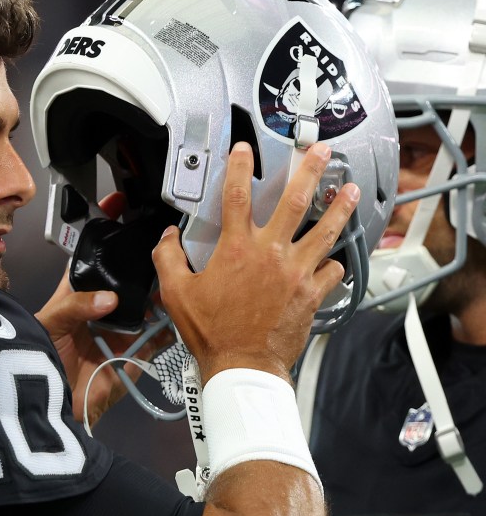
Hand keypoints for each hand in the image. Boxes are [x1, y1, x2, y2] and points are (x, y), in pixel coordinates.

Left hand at [36, 195, 165, 426]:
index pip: (93, 258)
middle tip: (165, 243)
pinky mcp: (134, 356)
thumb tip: (109, 298)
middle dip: (143, 266)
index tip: (121, 207)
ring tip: (180, 271)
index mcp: (76, 295)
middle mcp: (101, 310)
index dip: (106, 234)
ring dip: (162, 294)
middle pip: (127, 281)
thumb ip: (76, 306)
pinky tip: (185, 311)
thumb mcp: (50, 323)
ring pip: (147, 306)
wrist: (45, 407)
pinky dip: (172, 329)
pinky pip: (159, 340)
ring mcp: (120, 332)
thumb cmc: (38, 358)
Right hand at [151, 141, 359, 383]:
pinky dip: (334, 263)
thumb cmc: (212, 332)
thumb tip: (167, 238)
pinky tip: (335, 258)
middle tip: (322, 151)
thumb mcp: (176, 293)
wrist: (242, 365)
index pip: (237, 195)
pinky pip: (331, 270)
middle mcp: (271, 253)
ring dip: (339, 207)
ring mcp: (296, 271)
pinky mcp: (312, 293)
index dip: (240, 167)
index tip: (244, 150)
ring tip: (349, 189)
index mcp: (236, 248)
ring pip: (325, 230)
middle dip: (310, 170)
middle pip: (296, 200)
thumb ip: (168, 259)